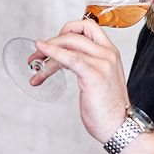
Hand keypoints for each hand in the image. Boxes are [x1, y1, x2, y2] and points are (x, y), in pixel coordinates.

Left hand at [33, 19, 128, 142]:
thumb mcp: (98, 79)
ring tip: (34, 63)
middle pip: (74, 34)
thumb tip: (62, 59)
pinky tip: (42, 51)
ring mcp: (102, 63)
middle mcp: (108, 54)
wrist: (119, 127)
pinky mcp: (94, 75)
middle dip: (52, 41)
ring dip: (47, 52)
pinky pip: (69, 57)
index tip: (55, 42)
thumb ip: (86, 65)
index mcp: (110, 52)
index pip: (88, 26)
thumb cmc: (106, 109)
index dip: (68, 29)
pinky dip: (52, 52)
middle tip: (37, 55)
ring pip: (69, 45)